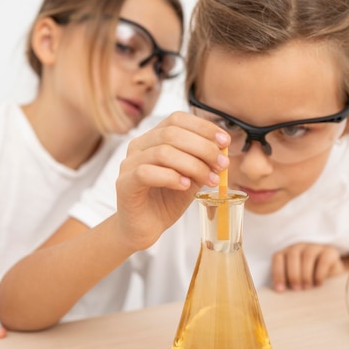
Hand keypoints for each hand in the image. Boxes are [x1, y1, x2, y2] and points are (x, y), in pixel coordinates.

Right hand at [115, 111, 229, 251]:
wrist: (143, 229)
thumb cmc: (165, 201)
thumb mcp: (191, 178)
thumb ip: (202, 162)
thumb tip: (222, 150)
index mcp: (153, 138)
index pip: (177, 119)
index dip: (203, 127)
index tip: (224, 141)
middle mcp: (138, 146)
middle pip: (171, 133)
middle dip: (203, 147)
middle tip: (221, 164)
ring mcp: (129, 164)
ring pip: (162, 152)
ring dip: (193, 165)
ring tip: (210, 180)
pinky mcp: (124, 184)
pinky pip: (146, 172)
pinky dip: (171, 177)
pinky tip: (186, 186)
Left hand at [271, 243, 348, 291]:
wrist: (333, 276)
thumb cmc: (309, 280)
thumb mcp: (296, 281)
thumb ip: (288, 283)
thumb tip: (280, 293)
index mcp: (288, 253)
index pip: (278, 257)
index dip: (278, 273)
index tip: (280, 290)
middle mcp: (300, 247)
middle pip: (293, 254)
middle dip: (293, 274)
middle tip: (296, 289)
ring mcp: (315, 247)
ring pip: (307, 255)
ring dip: (305, 274)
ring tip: (306, 288)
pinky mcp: (330, 251)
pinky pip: (324, 259)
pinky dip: (320, 273)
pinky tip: (318, 284)